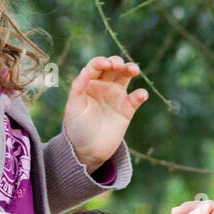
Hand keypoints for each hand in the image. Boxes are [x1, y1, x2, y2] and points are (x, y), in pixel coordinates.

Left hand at [63, 55, 147, 174]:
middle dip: (117, 62)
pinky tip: (141, 95)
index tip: (105, 65)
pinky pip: (136, 98)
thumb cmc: (77, 128)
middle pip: (113, 68)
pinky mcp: (127, 109)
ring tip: (134, 70)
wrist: (87, 151)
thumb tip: (85, 70)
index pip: (95, 67)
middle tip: (118, 65)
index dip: (101, 62)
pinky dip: (140, 94)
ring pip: (125, 77)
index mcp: (88, 83)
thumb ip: (78, 88)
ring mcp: (116, 96)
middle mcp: (103, 86)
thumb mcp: (73, 108)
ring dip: (130, 70)